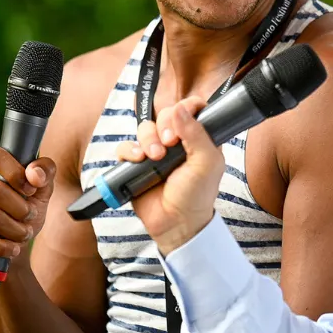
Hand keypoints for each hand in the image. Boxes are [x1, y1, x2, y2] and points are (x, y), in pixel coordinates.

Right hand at [0, 147, 55, 264]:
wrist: (14, 236)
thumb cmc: (25, 202)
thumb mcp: (42, 184)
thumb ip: (45, 170)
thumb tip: (34, 176)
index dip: (17, 174)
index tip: (31, 190)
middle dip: (21, 209)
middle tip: (30, 216)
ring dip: (15, 230)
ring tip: (25, 233)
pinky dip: (2, 246)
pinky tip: (12, 248)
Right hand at [116, 97, 223, 255]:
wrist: (177, 223)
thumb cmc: (197, 195)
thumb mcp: (206, 163)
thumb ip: (197, 134)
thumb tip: (180, 109)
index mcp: (199, 137)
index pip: (192, 108)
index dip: (186, 108)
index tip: (183, 120)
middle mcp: (177, 141)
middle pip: (165, 114)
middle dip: (165, 125)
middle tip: (170, 143)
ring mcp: (156, 152)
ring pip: (144, 129)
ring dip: (148, 139)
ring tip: (156, 157)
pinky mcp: (137, 164)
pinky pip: (126, 147)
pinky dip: (129, 151)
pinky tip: (138, 160)